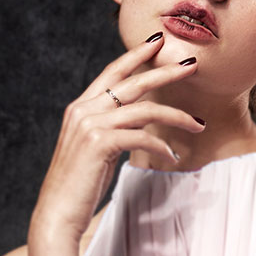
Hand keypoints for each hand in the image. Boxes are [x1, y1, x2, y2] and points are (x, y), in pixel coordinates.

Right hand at [30, 33, 202, 246]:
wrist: (57, 213)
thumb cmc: (78, 185)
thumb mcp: (93, 149)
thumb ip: (110, 128)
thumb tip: (137, 120)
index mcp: (81, 108)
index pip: (112, 72)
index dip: (136, 55)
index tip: (158, 42)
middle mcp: (83, 110)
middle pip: (133, 82)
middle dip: (165, 71)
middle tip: (192, 64)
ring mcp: (90, 125)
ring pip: (144, 109)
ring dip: (176, 116)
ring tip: (199, 124)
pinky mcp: (99, 143)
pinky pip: (142, 136)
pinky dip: (161, 146)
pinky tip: (172, 156)